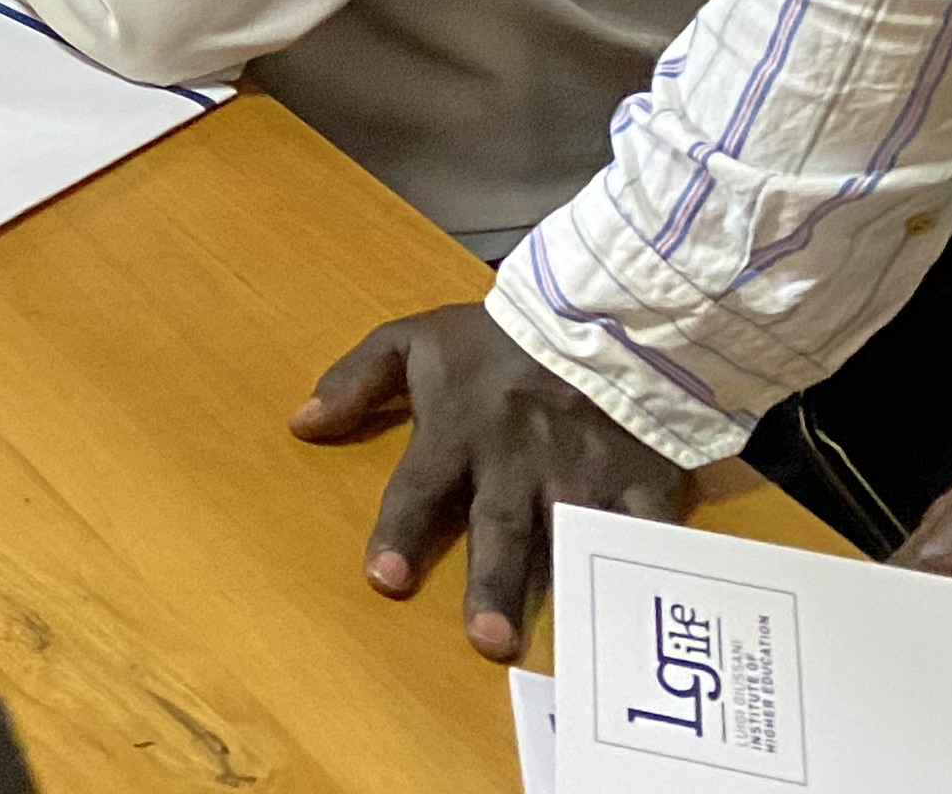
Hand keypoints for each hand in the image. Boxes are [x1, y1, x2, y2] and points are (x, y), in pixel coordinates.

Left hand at [291, 304, 686, 657]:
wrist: (596, 310)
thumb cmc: (494, 336)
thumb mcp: (411, 339)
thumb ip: (354, 380)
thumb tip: (301, 424)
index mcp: (459, 428)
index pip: (420, 487)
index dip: (400, 533)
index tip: (383, 579)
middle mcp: (517, 457)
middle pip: (500, 526)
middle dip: (492, 582)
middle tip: (484, 640)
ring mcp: (582, 471)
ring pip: (570, 535)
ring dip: (564, 587)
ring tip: (570, 641)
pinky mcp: (639, 477)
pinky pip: (647, 529)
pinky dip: (649, 565)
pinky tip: (648, 604)